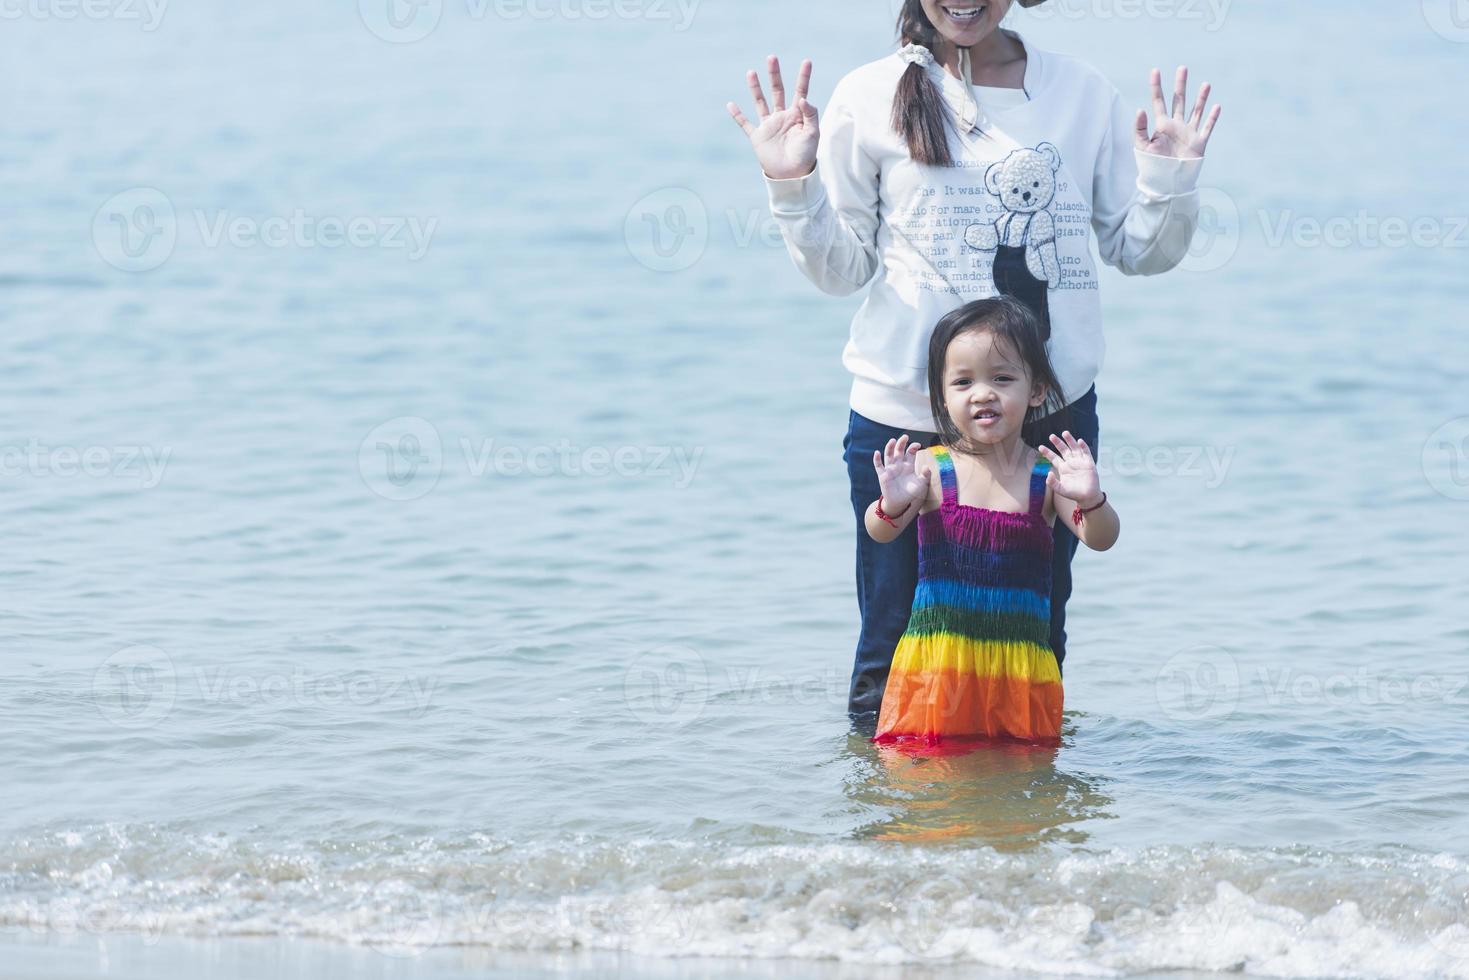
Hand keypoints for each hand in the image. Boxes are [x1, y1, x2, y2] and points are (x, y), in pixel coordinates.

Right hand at [727, 56, 819, 180]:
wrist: (792, 175)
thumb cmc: (805, 155)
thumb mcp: (813, 133)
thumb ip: (810, 114)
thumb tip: (802, 97)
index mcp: (797, 115)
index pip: (800, 91)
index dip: (803, 77)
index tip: (807, 61)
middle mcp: (781, 116)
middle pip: (777, 91)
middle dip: (774, 75)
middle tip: (772, 58)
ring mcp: (768, 125)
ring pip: (760, 102)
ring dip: (755, 88)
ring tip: (751, 72)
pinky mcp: (757, 136)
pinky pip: (745, 124)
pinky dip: (737, 115)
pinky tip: (730, 104)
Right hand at [872, 435, 928, 511]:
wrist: (901, 503)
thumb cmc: (912, 493)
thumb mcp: (922, 484)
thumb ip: (925, 475)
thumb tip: (926, 466)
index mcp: (908, 465)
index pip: (910, 452)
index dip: (913, 447)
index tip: (917, 445)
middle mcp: (899, 465)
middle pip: (899, 450)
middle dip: (901, 443)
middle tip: (905, 437)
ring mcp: (890, 469)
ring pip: (888, 455)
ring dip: (890, 447)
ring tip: (893, 441)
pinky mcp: (883, 475)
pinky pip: (878, 466)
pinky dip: (876, 459)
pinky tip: (877, 453)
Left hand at [1037, 431, 1101, 506]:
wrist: (1087, 496)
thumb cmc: (1074, 493)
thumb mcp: (1060, 489)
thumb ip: (1052, 483)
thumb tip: (1048, 473)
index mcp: (1063, 468)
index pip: (1054, 457)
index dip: (1047, 452)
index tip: (1040, 447)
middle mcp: (1071, 463)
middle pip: (1063, 450)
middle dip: (1058, 443)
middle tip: (1051, 436)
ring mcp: (1080, 462)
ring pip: (1074, 448)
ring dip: (1070, 440)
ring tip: (1064, 433)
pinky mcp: (1089, 463)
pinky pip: (1086, 452)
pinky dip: (1083, 446)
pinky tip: (1079, 441)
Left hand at [1134, 66, 1219, 159]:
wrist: (1167, 183)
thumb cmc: (1152, 166)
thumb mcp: (1142, 146)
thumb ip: (1140, 128)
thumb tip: (1140, 109)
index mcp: (1161, 125)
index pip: (1158, 101)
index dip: (1156, 86)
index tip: (1155, 70)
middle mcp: (1176, 126)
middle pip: (1179, 100)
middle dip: (1180, 85)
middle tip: (1182, 68)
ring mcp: (1188, 133)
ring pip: (1196, 110)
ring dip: (1201, 98)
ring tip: (1205, 84)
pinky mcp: (1199, 142)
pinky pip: (1207, 127)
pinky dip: (1213, 117)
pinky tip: (1217, 106)